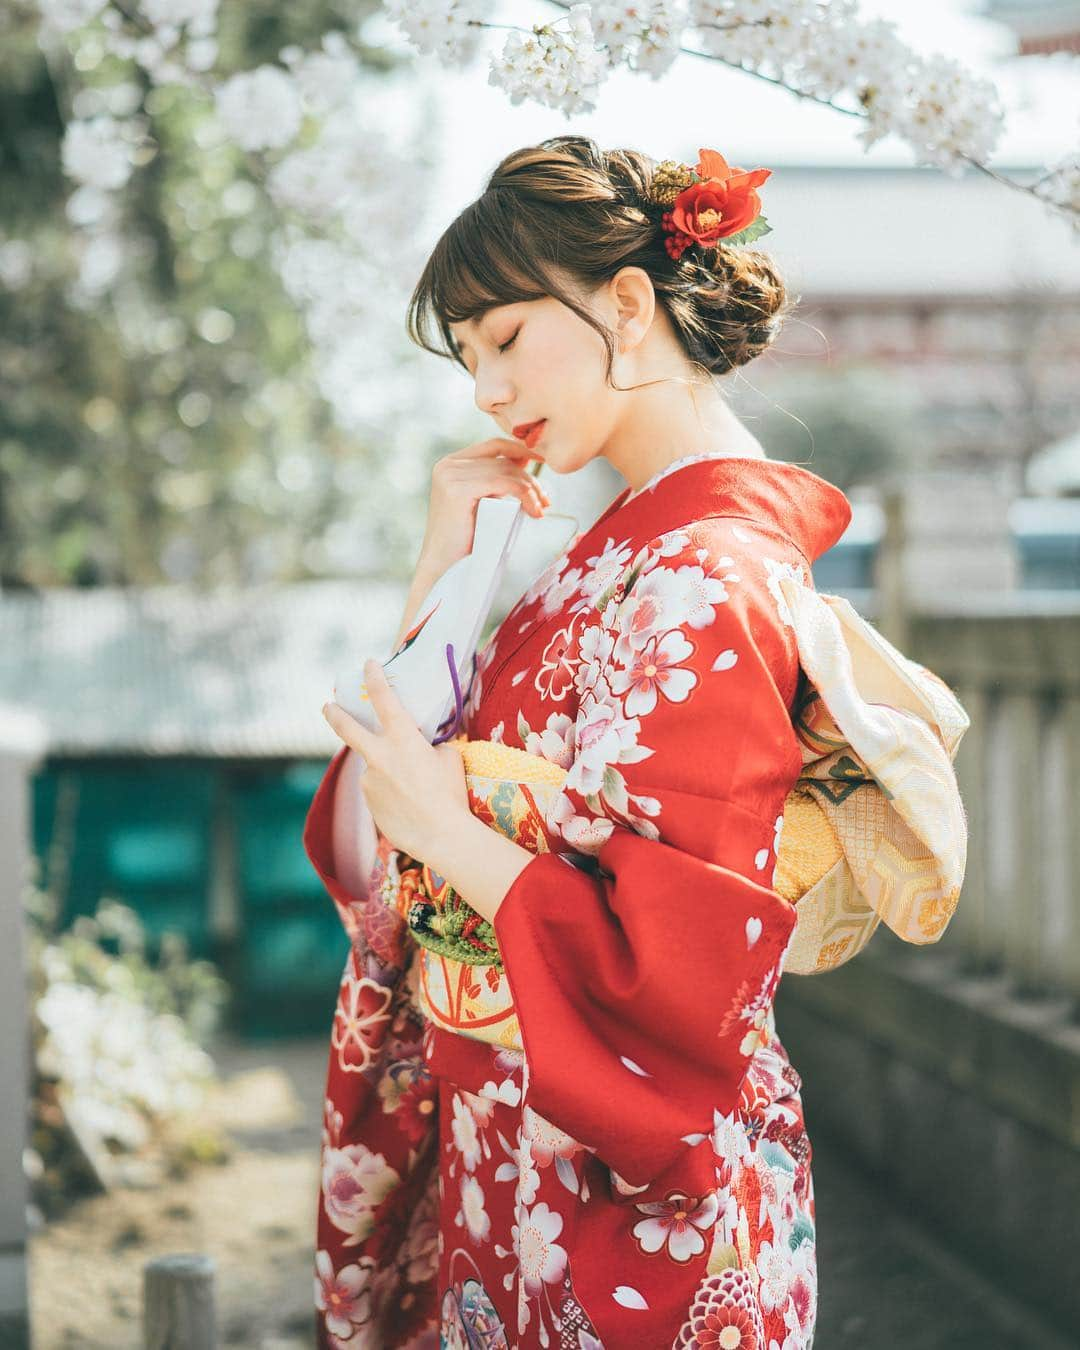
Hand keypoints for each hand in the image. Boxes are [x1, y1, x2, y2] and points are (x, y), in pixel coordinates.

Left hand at [321, 659, 470, 865]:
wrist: (440, 834)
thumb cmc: (449, 793)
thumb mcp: (449, 758)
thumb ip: (431, 747)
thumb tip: (423, 749)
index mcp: (402, 738)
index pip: (383, 697)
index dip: (374, 677)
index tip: (368, 664)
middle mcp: (379, 755)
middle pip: (347, 728)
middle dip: (334, 714)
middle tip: (327, 706)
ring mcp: (369, 779)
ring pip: (374, 767)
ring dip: (387, 772)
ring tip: (413, 791)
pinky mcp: (368, 801)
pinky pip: (377, 790)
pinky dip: (389, 792)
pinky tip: (407, 805)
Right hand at [417, 437, 550, 579]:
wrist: (444, 568)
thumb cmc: (465, 541)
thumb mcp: (483, 501)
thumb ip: (496, 480)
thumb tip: (523, 460)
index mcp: (451, 464)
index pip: (494, 445)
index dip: (521, 450)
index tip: (543, 462)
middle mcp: (448, 465)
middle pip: (503, 460)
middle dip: (530, 479)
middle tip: (545, 500)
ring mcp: (451, 475)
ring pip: (506, 471)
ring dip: (530, 489)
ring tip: (540, 509)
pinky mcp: (458, 489)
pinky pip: (502, 483)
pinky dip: (524, 495)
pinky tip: (533, 510)